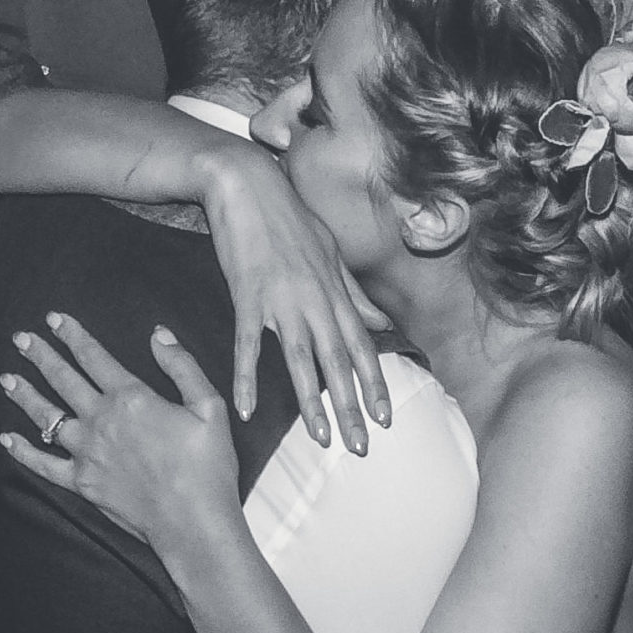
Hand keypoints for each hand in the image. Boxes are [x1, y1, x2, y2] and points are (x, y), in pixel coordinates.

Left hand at [0, 314, 243, 550]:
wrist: (192, 521)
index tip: (55, 320)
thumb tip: (159, 336)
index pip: (94, 357)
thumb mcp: (209, 407)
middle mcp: (102, 421)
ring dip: (25, 395)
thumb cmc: (207, 467)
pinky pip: (43, 463)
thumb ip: (182, 367)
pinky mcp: (82, 482)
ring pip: (46, 417)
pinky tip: (7, 439)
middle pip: (63, 380)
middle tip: (21, 339)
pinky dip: (23, 451)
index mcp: (132, 398)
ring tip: (7, 379)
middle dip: (41, 356)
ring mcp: (87, 453)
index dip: (72, 335)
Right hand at [199, 138, 390, 452]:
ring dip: (313, 404)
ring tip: (322, 439)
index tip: (385, 418)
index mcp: (335, 293)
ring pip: (303, 362)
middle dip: (353, 408)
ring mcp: (282, 301)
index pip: (362, 349)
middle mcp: (316, 301)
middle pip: (339, 364)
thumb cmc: (289, 218)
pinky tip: (247, 410)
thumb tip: (382, 324)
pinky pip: (248, 346)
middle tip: (361, 447)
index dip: (375, 385)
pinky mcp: (248, 297)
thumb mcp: (331, 253)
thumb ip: (355, 294)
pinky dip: (247, 379)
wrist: (248, 185)